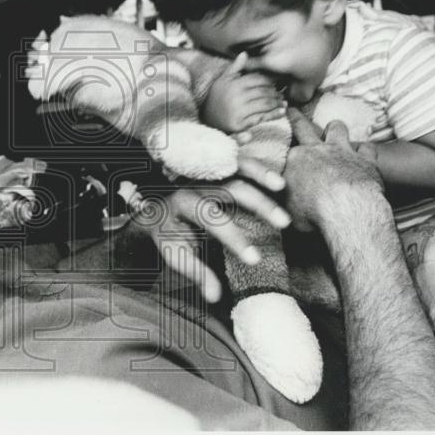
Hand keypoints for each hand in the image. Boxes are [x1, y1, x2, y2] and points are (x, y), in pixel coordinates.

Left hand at [127, 155, 289, 303]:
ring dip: (258, 172)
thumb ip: (195, 271)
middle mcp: (194, 181)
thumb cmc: (167, 231)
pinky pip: (228, 148)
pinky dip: (242, 142)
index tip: (256, 258)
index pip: (211, 220)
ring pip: (233, 164)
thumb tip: (214, 297)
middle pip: (229, 188)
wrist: (150, 203)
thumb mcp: (175, 252)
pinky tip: (253, 136)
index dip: (233, 238)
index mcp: (182, 204)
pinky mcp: (211, 158)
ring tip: (281, 187)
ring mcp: (204, 166)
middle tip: (284, 223)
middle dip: (258, 204)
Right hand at [202, 52, 285, 133]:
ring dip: (277, 104)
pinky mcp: (240, 124)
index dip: (269, 81)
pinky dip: (273, 115)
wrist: (206, 118)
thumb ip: (235, 67)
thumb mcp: (223, 80)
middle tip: (280, 94)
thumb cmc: (217, 97)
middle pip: (264, 92)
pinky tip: (281, 112)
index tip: (275, 83)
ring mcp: (239, 111)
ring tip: (282, 103)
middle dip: (275, 93)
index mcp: (234, 84)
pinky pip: (261, 118)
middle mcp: (237, 97)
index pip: (258, 80)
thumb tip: (244, 53)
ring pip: (265, 105)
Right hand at [284, 109, 384, 232]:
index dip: (277, 141)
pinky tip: (364, 155)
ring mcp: (342, 151)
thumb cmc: (314, 215)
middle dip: (295, 117)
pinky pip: (367, 147)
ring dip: (335, 130)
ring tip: (334, 132)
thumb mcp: (288, 210)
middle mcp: (316, 150)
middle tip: (291, 110)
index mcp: (294, 160)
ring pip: (337, 127)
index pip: (282, 146)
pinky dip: (364, 151)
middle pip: (303, 126)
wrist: (347, 211)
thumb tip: (276, 200)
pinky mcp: (365, 160)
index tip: (273, 136)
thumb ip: (282, 198)